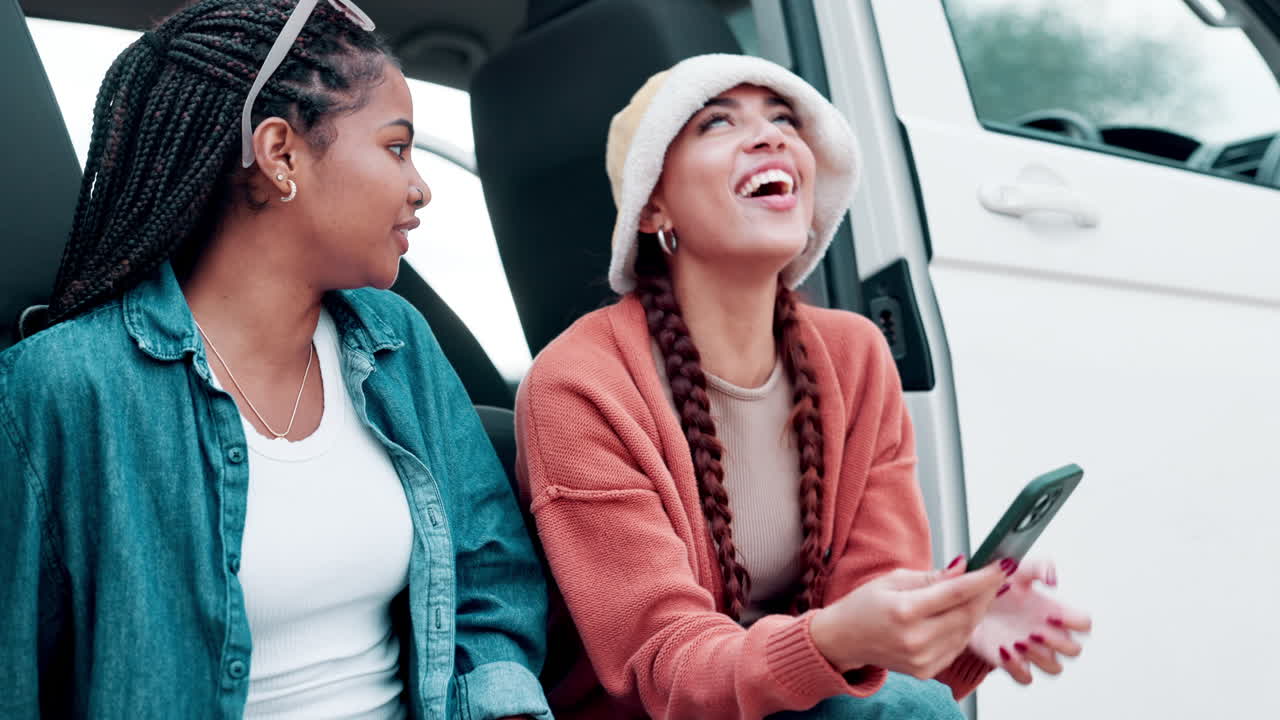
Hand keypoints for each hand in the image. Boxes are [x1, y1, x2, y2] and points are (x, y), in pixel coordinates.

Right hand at [810, 558, 1005, 677]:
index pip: (957, 592)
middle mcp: (915, 639)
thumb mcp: (892, 580)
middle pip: (967, 613)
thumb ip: (931, 577)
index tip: (1001, 566)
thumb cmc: (863, 606)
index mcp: (904, 611)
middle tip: (995, 576)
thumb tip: (962, 568)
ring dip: (978, 610)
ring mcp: (922, 658)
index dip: (984, 579)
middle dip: (986, 593)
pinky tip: (961, 614)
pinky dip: (964, 629)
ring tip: (979, 592)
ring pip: (967, 631)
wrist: (843, 640)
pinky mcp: (926, 670)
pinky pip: (957, 647)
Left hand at [967, 557, 1091, 684]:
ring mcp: (1032, 651)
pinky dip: (1017, 667)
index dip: (1076, 622)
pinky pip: (1026, 677)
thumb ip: (1038, 567)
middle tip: (1035, 630)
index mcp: (1053, 611)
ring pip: (1054, 667)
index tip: (1053, 614)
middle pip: (1074, 650)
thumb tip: (1053, 578)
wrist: (967, 602)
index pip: (1083, 624)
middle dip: (1058, 642)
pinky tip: (1004, 650)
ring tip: (1019, 640)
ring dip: (1041, 656)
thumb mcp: (1017, 570)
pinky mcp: (1013, 663)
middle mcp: (1046, 633)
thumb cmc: (997, 587)